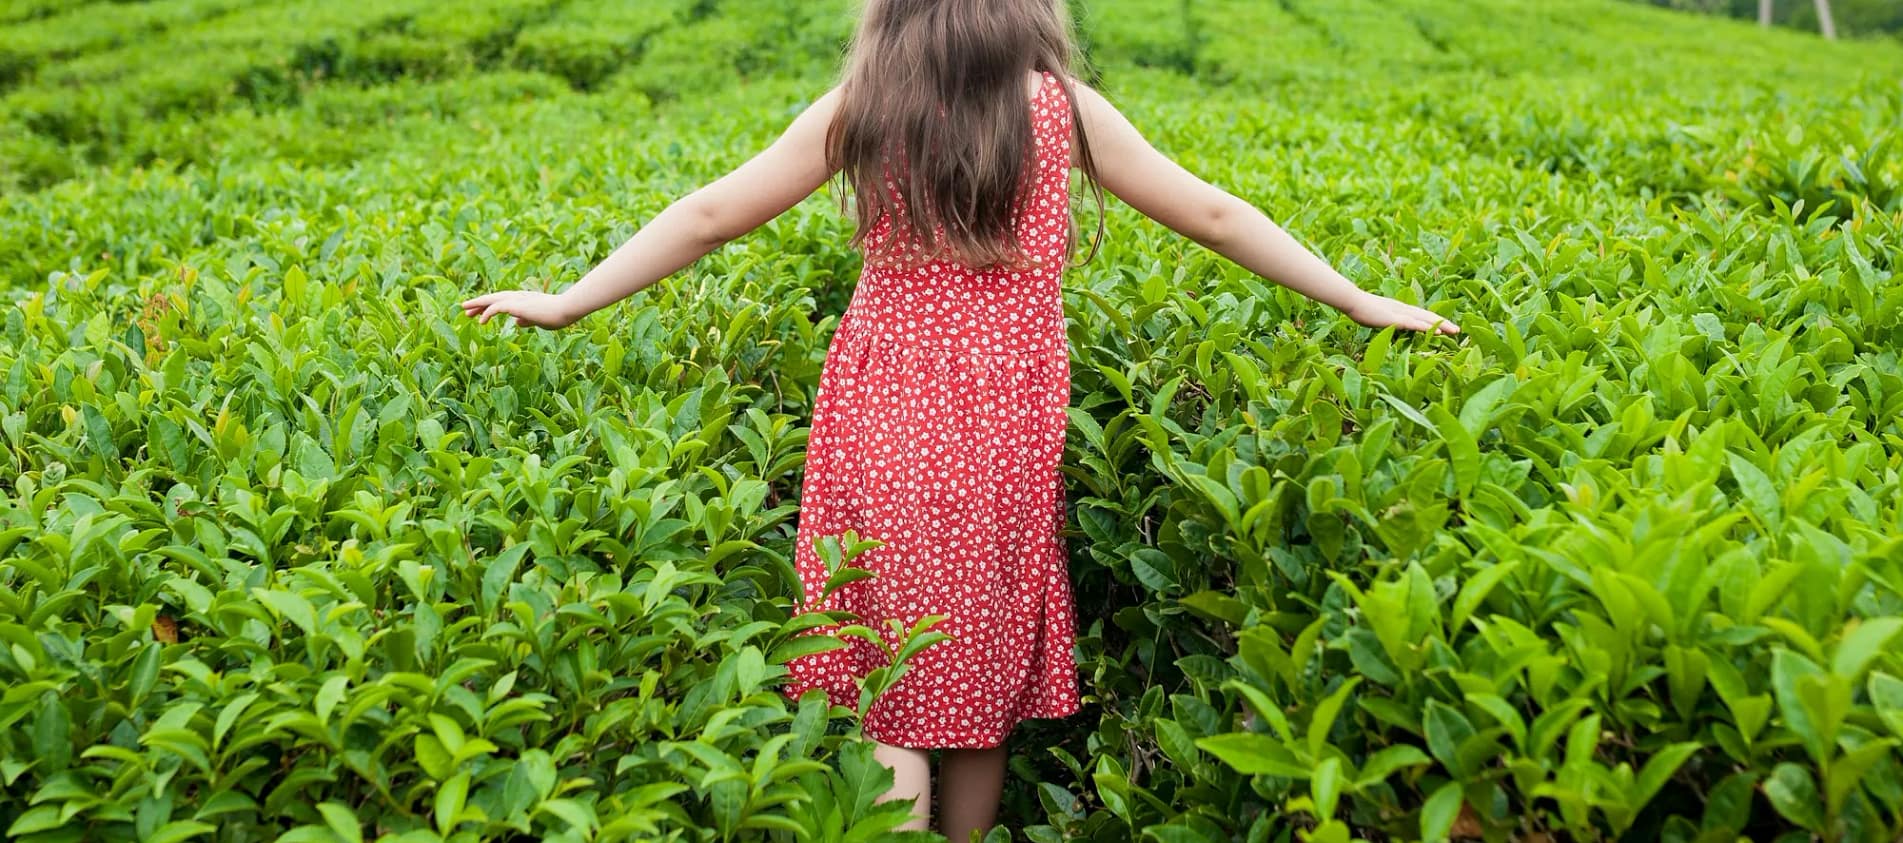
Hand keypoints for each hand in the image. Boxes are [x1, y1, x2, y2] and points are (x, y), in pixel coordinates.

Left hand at [458, 290, 579, 329]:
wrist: (566, 309)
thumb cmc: (557, 315)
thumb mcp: (539, 319)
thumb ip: (528, 320)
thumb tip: (517, 323)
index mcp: (523, 300)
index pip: (502, 301)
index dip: (489, 306)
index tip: (479, 314)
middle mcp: (518, 297)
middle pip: (493, 298)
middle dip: (478, 303)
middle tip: (465, 309)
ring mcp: (517, 299)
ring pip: (492, 300)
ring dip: (478, 305)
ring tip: (465, 310)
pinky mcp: (517, 305)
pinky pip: (497, 307)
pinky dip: (487, 312)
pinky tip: (480, 321)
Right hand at [1343, 292, 1459, 334]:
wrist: (1352, 300)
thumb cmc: (1359, 308)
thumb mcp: (1375, 315)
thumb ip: (1382, 318)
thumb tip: (1385, 323)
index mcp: (1399, 308)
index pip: (1420, 315)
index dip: (1433, 320)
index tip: (1444, 327)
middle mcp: (1404, 309)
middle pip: (1427, 316)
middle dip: (1443, 323)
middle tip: (1457, 330)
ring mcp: (1400, 313)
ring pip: (1425, 319)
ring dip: (1441, 325)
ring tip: (1454, 331)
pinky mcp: (1396, 318)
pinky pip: (1416, 324)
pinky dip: (1428, 327)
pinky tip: (1438, 332)